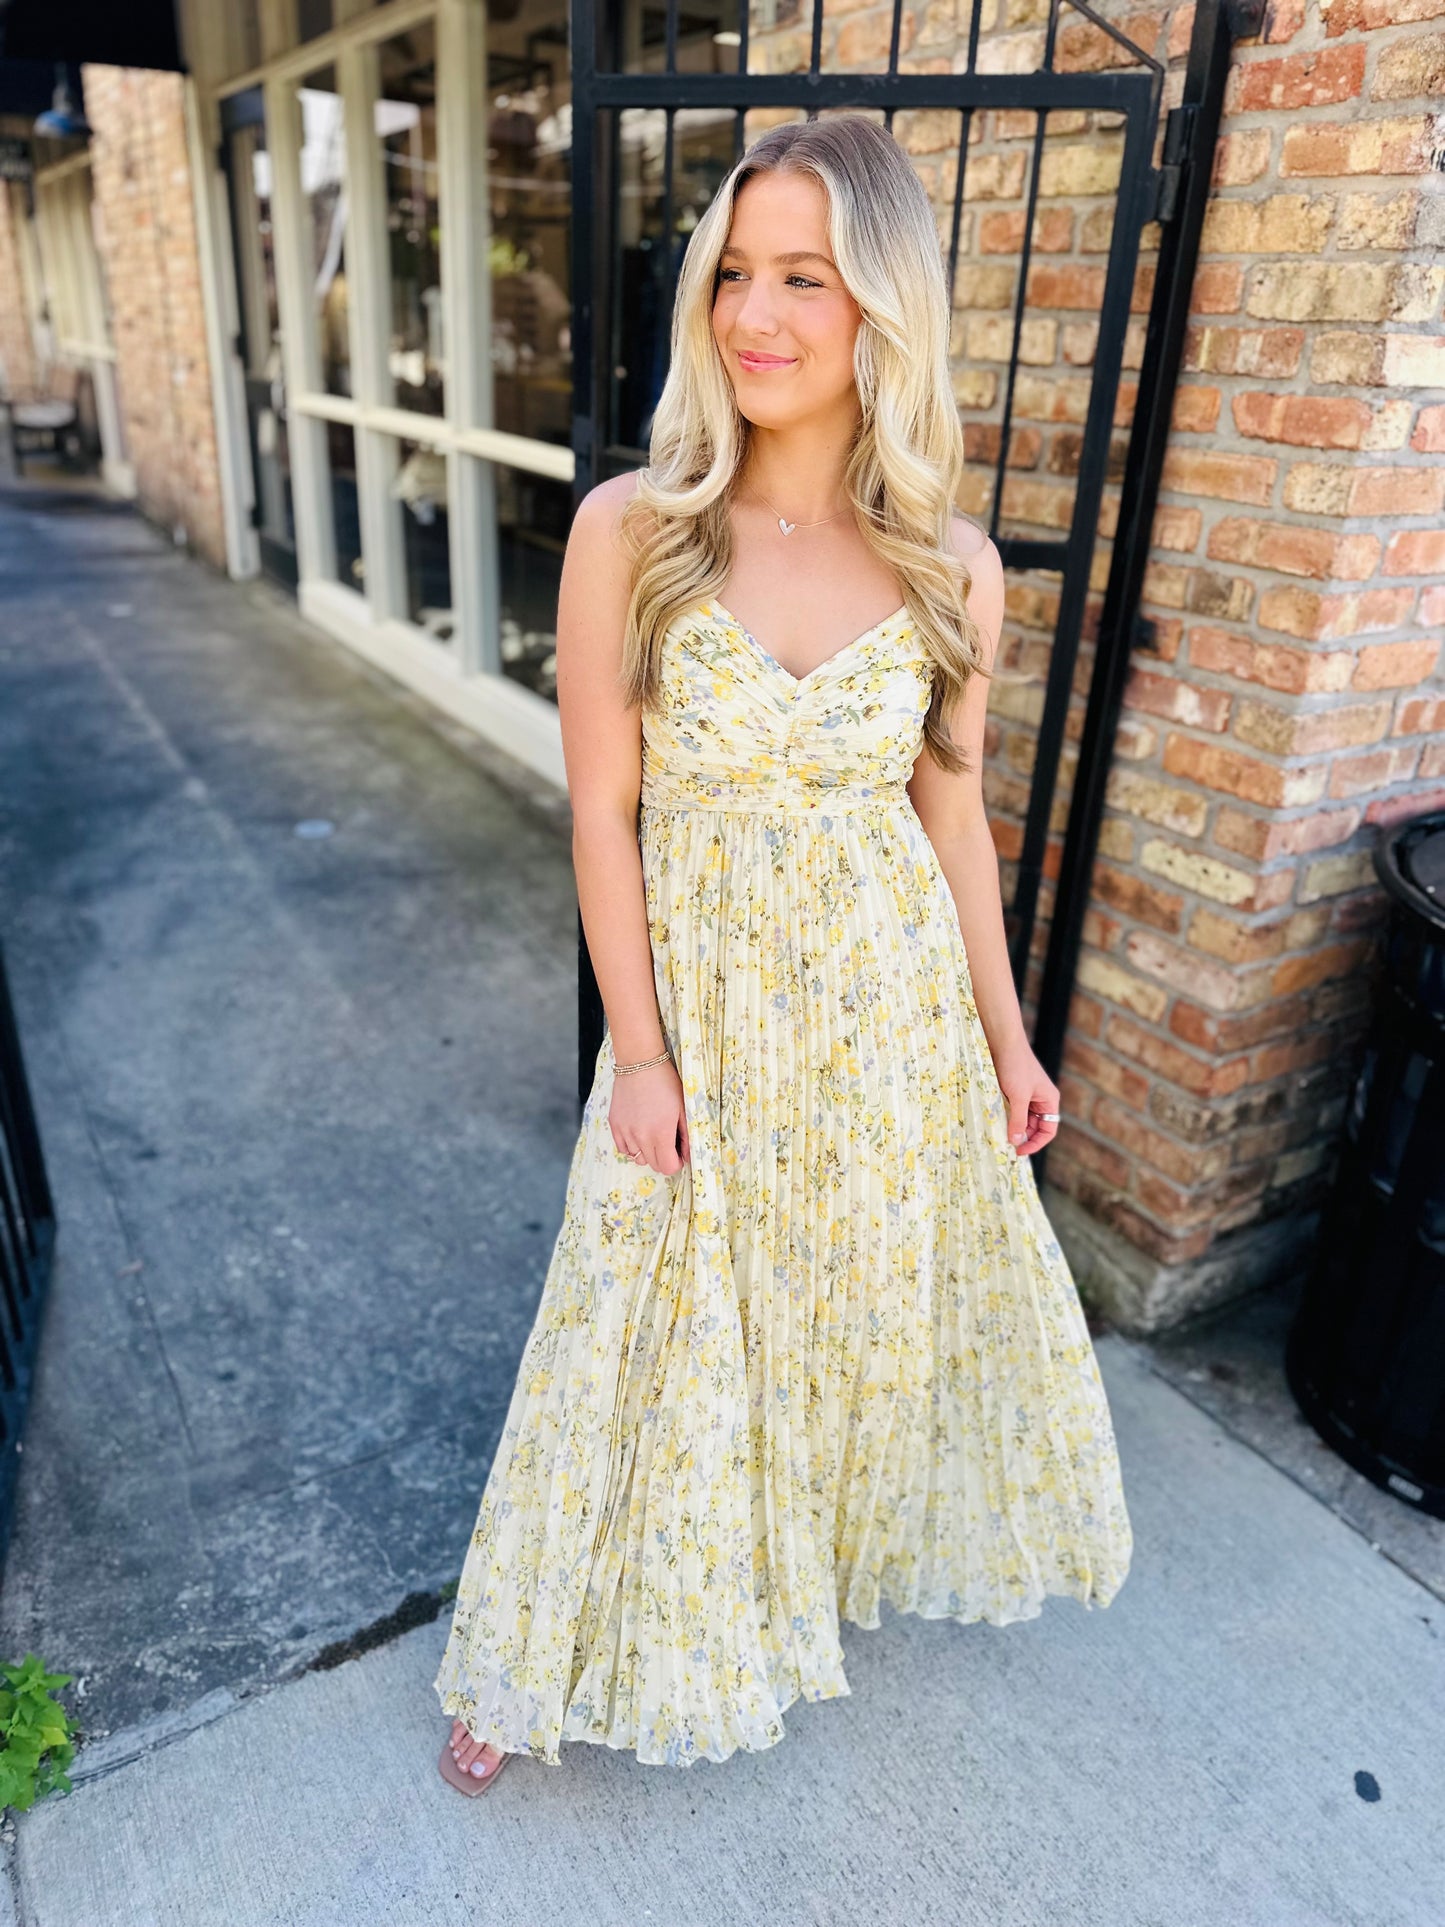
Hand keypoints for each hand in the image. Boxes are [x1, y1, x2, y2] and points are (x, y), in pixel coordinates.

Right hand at [609, 1058, 689, 1174]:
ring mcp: (625, 1132)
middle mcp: (640, 1137)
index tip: (679, 1153)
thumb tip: (688, 1155)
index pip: (667, 1167)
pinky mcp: (614, 1125)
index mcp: (661, 1134)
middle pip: (653, 1165)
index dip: (676, 1163)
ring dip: (648, 1152)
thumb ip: (687, 1136)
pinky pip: (624, 1149)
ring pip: (638, 1158)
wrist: (639, 1063)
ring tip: (653, 1134)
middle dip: (664, 1158)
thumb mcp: (683, 1108)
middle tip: (669, 1143)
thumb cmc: (665, 1083)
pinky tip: (640, 1133)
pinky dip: (633, 1146)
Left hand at [990, 1039, 1060, 1158]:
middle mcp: (1042, 1099)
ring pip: (1023, 1119)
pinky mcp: (1015, 1091)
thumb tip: (1016, 1141)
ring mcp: (1028, 1095)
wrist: (1003, 1042)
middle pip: (1035, 1127)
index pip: (1048, 1130)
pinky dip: (1007, 1117)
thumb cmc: (1015, 1067)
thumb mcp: (1018, 1097)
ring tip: (1000, 1135)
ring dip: (1013, 1127)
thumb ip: (1018, 1120)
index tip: (1018, 1152)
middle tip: (1006, 1146)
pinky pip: (1014, 1110)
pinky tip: (996, 1122)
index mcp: (1050, 1100)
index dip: (1035, 1143)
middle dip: (1023, 1136)